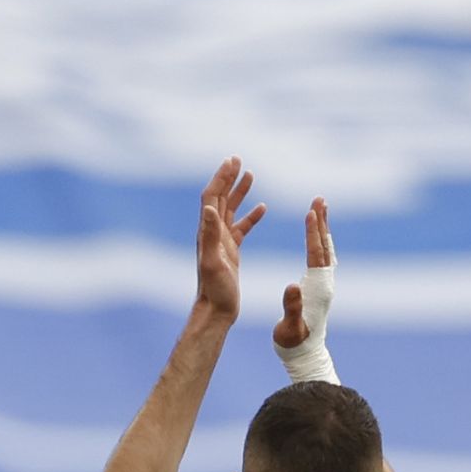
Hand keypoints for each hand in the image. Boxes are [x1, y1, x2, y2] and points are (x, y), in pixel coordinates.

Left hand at [194, 156, 265, 323]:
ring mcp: (222, 242)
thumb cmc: (215, 290)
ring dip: (239, 192)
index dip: (220, 178)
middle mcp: (212, 234)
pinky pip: (241, 228)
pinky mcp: (232, 252)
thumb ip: (210, 235)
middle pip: (220, 198)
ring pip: (231, 210)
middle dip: (228, 178)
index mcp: (208, 233)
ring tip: (250, 175)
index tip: (231, 161)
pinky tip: (262, 208)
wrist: (217, 311)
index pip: (212, 198)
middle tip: (238, 160)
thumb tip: (209, 208)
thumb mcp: (214, 261)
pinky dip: (251, 216)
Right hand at [273, 196, 333, 350]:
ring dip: (322, 229)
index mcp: (317, 288)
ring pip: (325, 250)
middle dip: (321, 222)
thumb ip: (292, 306)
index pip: (316, 254)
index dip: (313, 233)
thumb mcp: (289, 327)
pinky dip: (320, 242)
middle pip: (324, 246)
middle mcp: (325, 283)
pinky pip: (322, 258)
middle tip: (320, 199)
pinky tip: (318, 236)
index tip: (311, 212)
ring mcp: (324, 285)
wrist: (304, 355)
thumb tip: (293, 285)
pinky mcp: (320, 288)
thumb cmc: (293, 342)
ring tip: (319, 209)